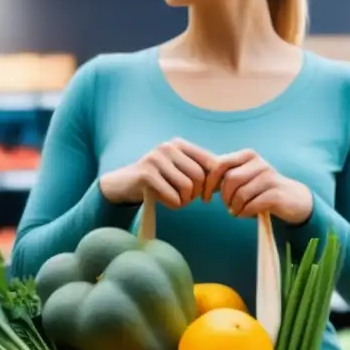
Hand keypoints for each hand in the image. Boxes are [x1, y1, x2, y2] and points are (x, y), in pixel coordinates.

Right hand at [99, 138, 215, 209]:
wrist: (123, 184)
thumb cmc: (156, 180)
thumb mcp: (178, 171)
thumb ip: (199, 171)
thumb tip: (226, 179)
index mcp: (180, 144)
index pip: (210, 162)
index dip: (213, 182)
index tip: (206, 196)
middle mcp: (168, 146)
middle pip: (200, 176)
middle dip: (196, 194)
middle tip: (186, 200)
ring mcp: (156, 158)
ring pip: (187, 187)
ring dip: (184, 201)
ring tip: (175, 200)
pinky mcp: (146, 174)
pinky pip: (172, 196)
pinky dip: (173, 204)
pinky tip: (165, 202)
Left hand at [202, 149, 312, 224]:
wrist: (292, 199)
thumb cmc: (261, 189)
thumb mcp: (243, 177)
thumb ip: (224, 175)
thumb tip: (199, 179)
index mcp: (247, 155)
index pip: (219, 164)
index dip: (208, 183)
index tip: (205, 198)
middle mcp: (259, 162)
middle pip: (230, 179)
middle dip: (224, 197)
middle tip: (228, 206)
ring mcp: (269, 177)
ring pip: (240, 193)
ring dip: (234, 207)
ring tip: (237, 211)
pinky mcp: (276, 193)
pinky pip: (251, 204)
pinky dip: (244, 212)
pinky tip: (246, 214)